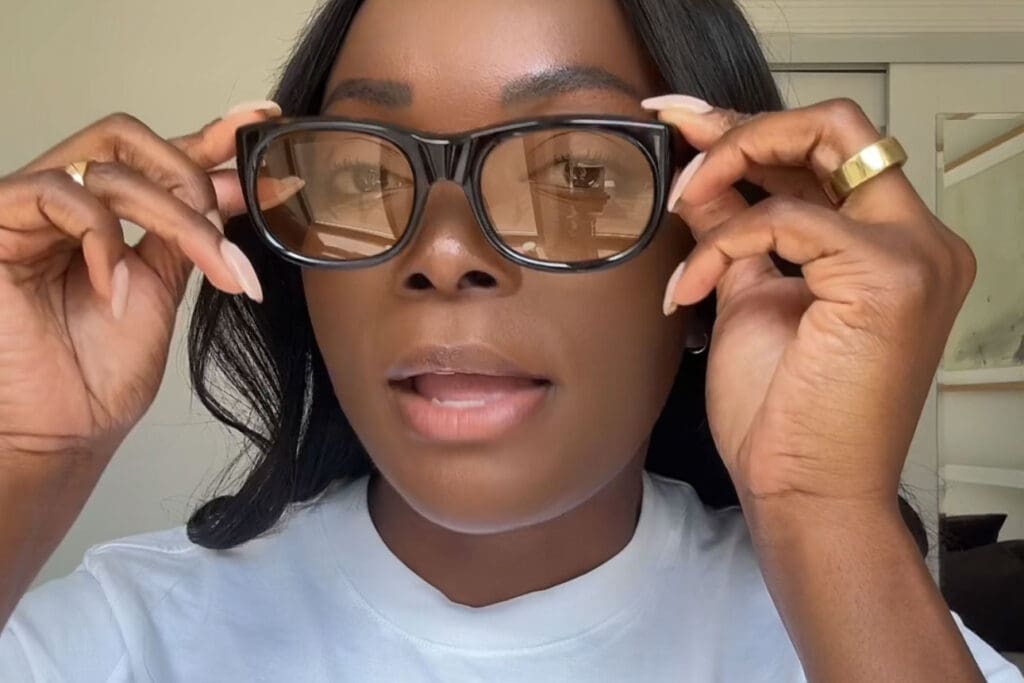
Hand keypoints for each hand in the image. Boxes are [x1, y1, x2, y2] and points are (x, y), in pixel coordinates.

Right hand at [0, 101, 295, 462]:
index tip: (263, 119)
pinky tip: (116, 291)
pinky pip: (60, 195)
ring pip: (111, 168)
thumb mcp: (163, 289)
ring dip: (174, 219)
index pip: (157, 155)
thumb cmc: (103, 372)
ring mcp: (27, 209)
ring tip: (206, 271)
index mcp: (105, 212)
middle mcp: (64, 200)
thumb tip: (237, 185)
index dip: (209, 134)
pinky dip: (104, 240)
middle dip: (193, 184)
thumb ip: (190, 235)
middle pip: (132, 142)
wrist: (62, 431)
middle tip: (225, 242)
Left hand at [646, 96, 975, 506]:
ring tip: (676, 207)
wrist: (804, 493)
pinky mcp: (890, 277)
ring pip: (821, 141)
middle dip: (748, 126)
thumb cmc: (783, 416)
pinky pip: (784, 218)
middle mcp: (919, 240)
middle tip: (682, 140)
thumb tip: (702, 178)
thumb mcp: (750, 297)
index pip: (827, 155)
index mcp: (892, 246)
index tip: (685, 121)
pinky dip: (724, 242)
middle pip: (839, 125)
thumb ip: (735, 232)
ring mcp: (915, 254)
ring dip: (729, 165)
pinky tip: (691, 287)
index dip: (752, 130)